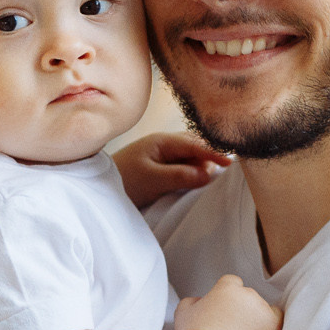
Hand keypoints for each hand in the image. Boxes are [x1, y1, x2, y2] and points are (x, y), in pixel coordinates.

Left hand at [115, 132, 230, 208]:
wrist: (98, 187)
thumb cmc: (123, 181)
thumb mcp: (152, 179)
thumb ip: (179, 175)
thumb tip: (207, 174)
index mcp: (162, 141)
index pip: (195, 143)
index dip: (214, 152)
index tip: (232, 161)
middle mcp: (165, 144)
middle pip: (197, 146)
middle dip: (213, 154)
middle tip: (231, 166)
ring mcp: (164, 154)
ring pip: (192, 155)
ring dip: (204, 163)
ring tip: (218, 173)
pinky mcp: (162, 165)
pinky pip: (186, 163)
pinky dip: (196, 169)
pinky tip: (202, 177)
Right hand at [174, 274, 281, 329]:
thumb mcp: (183, 313)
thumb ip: (193, 301)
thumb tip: (201, 301)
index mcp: (228, 287)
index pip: (231, 283)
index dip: (225, 298)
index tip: (221, 313)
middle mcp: (248, 294)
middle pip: (247, 296)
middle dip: (240, 308)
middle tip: (229, 329)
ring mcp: (263, 310)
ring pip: (263, 309)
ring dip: (255, 319)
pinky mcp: (274, 327)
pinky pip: (276, 321)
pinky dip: (269, 328)